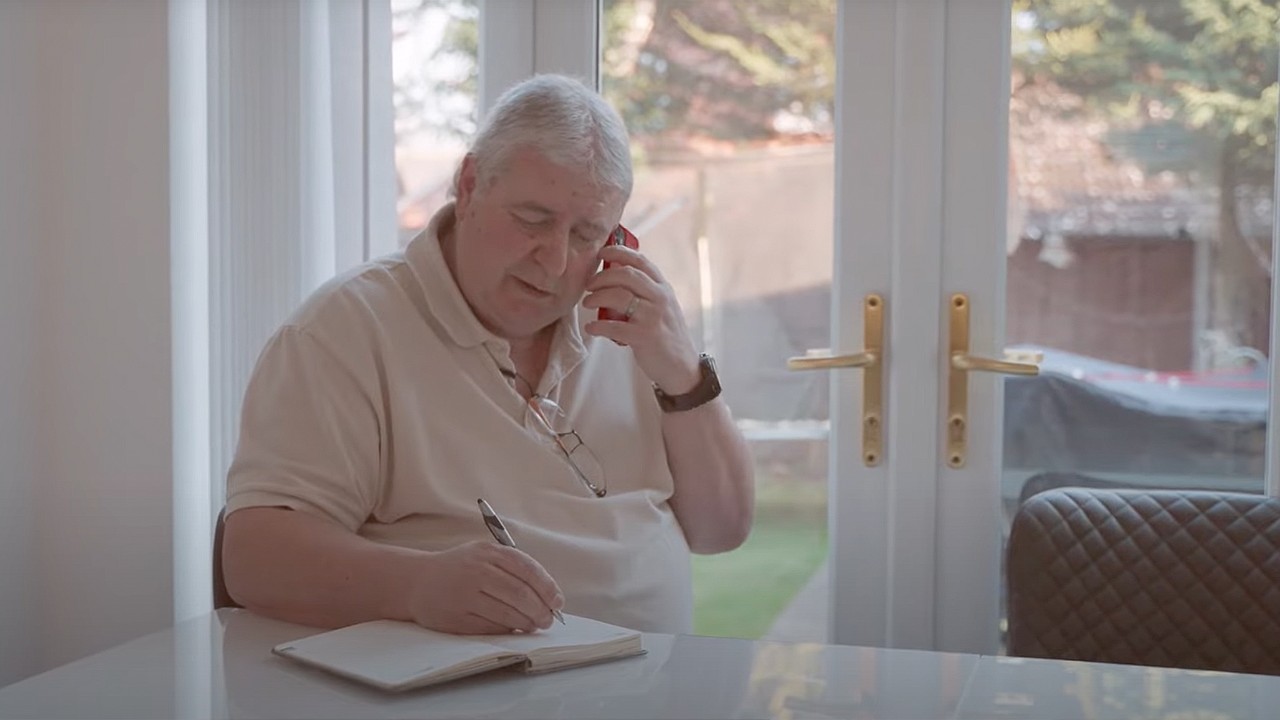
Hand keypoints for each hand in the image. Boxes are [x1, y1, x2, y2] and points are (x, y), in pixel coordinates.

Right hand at [404, 541, 564, 633]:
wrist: (417, 581)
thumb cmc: (460, 568)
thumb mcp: (485, 556)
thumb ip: (513, 569)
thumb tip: (547, 596)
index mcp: (488, 552)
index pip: (527, 570)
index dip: (547, 588)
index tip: (557, 601)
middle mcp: (476, 570)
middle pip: (520, 594)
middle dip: (540, 610)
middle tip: (548, 620)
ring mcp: (465, 594)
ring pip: (507, 613)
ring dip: (526, 623)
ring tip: (533, 625)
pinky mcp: (456, 617)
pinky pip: (490, 627)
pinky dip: (507, 629)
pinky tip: (513, 628)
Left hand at [583, 244, 701, 393]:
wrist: (682, 367)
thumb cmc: (666, 335)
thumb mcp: (662, 306)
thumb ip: (645, 290)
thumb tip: (615, 273)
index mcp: (663, 287)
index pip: (640, 260)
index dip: (618, 252)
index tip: (601, 252)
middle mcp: (660, 298)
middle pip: (626, 275)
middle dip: (601, 276)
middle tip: (589, 284)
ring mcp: (653, 316)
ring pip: (618, 296)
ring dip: (596, 297)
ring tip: (587, 302)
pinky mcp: (644, 337)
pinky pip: (613, 326)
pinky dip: (597, 326)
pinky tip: (590, 328)